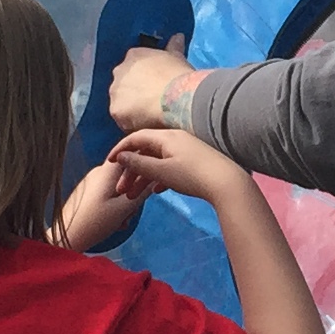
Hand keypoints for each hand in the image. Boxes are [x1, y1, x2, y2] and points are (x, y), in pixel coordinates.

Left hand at [56, 161, 146, 251]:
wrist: (66, 237)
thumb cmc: (94, 222)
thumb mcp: (123, 209)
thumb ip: (142, 193)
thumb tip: (156, 179)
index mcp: (108, 171)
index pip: (131, 154)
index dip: (144, 164)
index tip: (150, 181)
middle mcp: (99, 172)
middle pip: (126, 173)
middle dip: (135, 191)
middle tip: (132, 212)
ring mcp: (92, 182)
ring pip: (118, 186)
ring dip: (125, 202)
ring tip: (121, 221)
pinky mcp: (87, 192)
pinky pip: (108, 193)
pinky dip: (114, 205)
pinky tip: (113, 222)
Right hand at [101, 126, 252, 210]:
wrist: (226, 183)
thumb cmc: (191, 175)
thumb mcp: (162, 171)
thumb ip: (139, 163)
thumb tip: (121, 156)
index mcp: (166, 137)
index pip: (136, 138)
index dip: (120, 149)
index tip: (108, 163)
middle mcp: (174, 139)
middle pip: (145, 151)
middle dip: (130, 170)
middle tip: (121, 189)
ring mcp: (185, 150)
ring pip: (156, 161)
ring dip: (143, 177)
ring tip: (133, 196)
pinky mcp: (193, 162)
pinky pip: (169, 166)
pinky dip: (158, 177)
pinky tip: (155, 192)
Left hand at [108, 37, 194, 131]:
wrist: (176, 97)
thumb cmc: (179, 75)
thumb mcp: (177, 57)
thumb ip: (173, 47)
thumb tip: (178, 36)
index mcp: (134, 55)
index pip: (133, 66)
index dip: (143, 78)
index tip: (153, 86)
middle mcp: (119, 71)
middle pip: (123, 84)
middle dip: (133, 93)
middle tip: (150, 102)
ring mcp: (115, 91)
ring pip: (121, 102)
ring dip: (131, 109)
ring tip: (148, 116)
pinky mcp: (116, 110)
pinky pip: (122, 119)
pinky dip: (131, 123)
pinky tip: (145, 125)